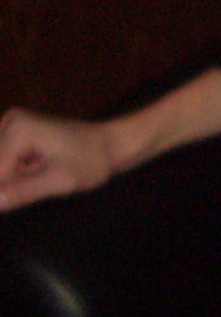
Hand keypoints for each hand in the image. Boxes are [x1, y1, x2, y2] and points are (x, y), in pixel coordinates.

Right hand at [0, 108, 118, 212]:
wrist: (113, 144)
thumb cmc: (93, 162)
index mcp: (18, 130)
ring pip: (1, 167)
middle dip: (12, 183)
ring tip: (44, 172)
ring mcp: (12, 124)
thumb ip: (23, 192)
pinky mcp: (16, 132)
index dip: (6, 193)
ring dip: (15, 179)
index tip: (30, 195)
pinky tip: (40, 168)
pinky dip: (18, 173)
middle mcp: (9, 121)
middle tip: (42, 180)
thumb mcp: (60, 181)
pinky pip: (5, 162)